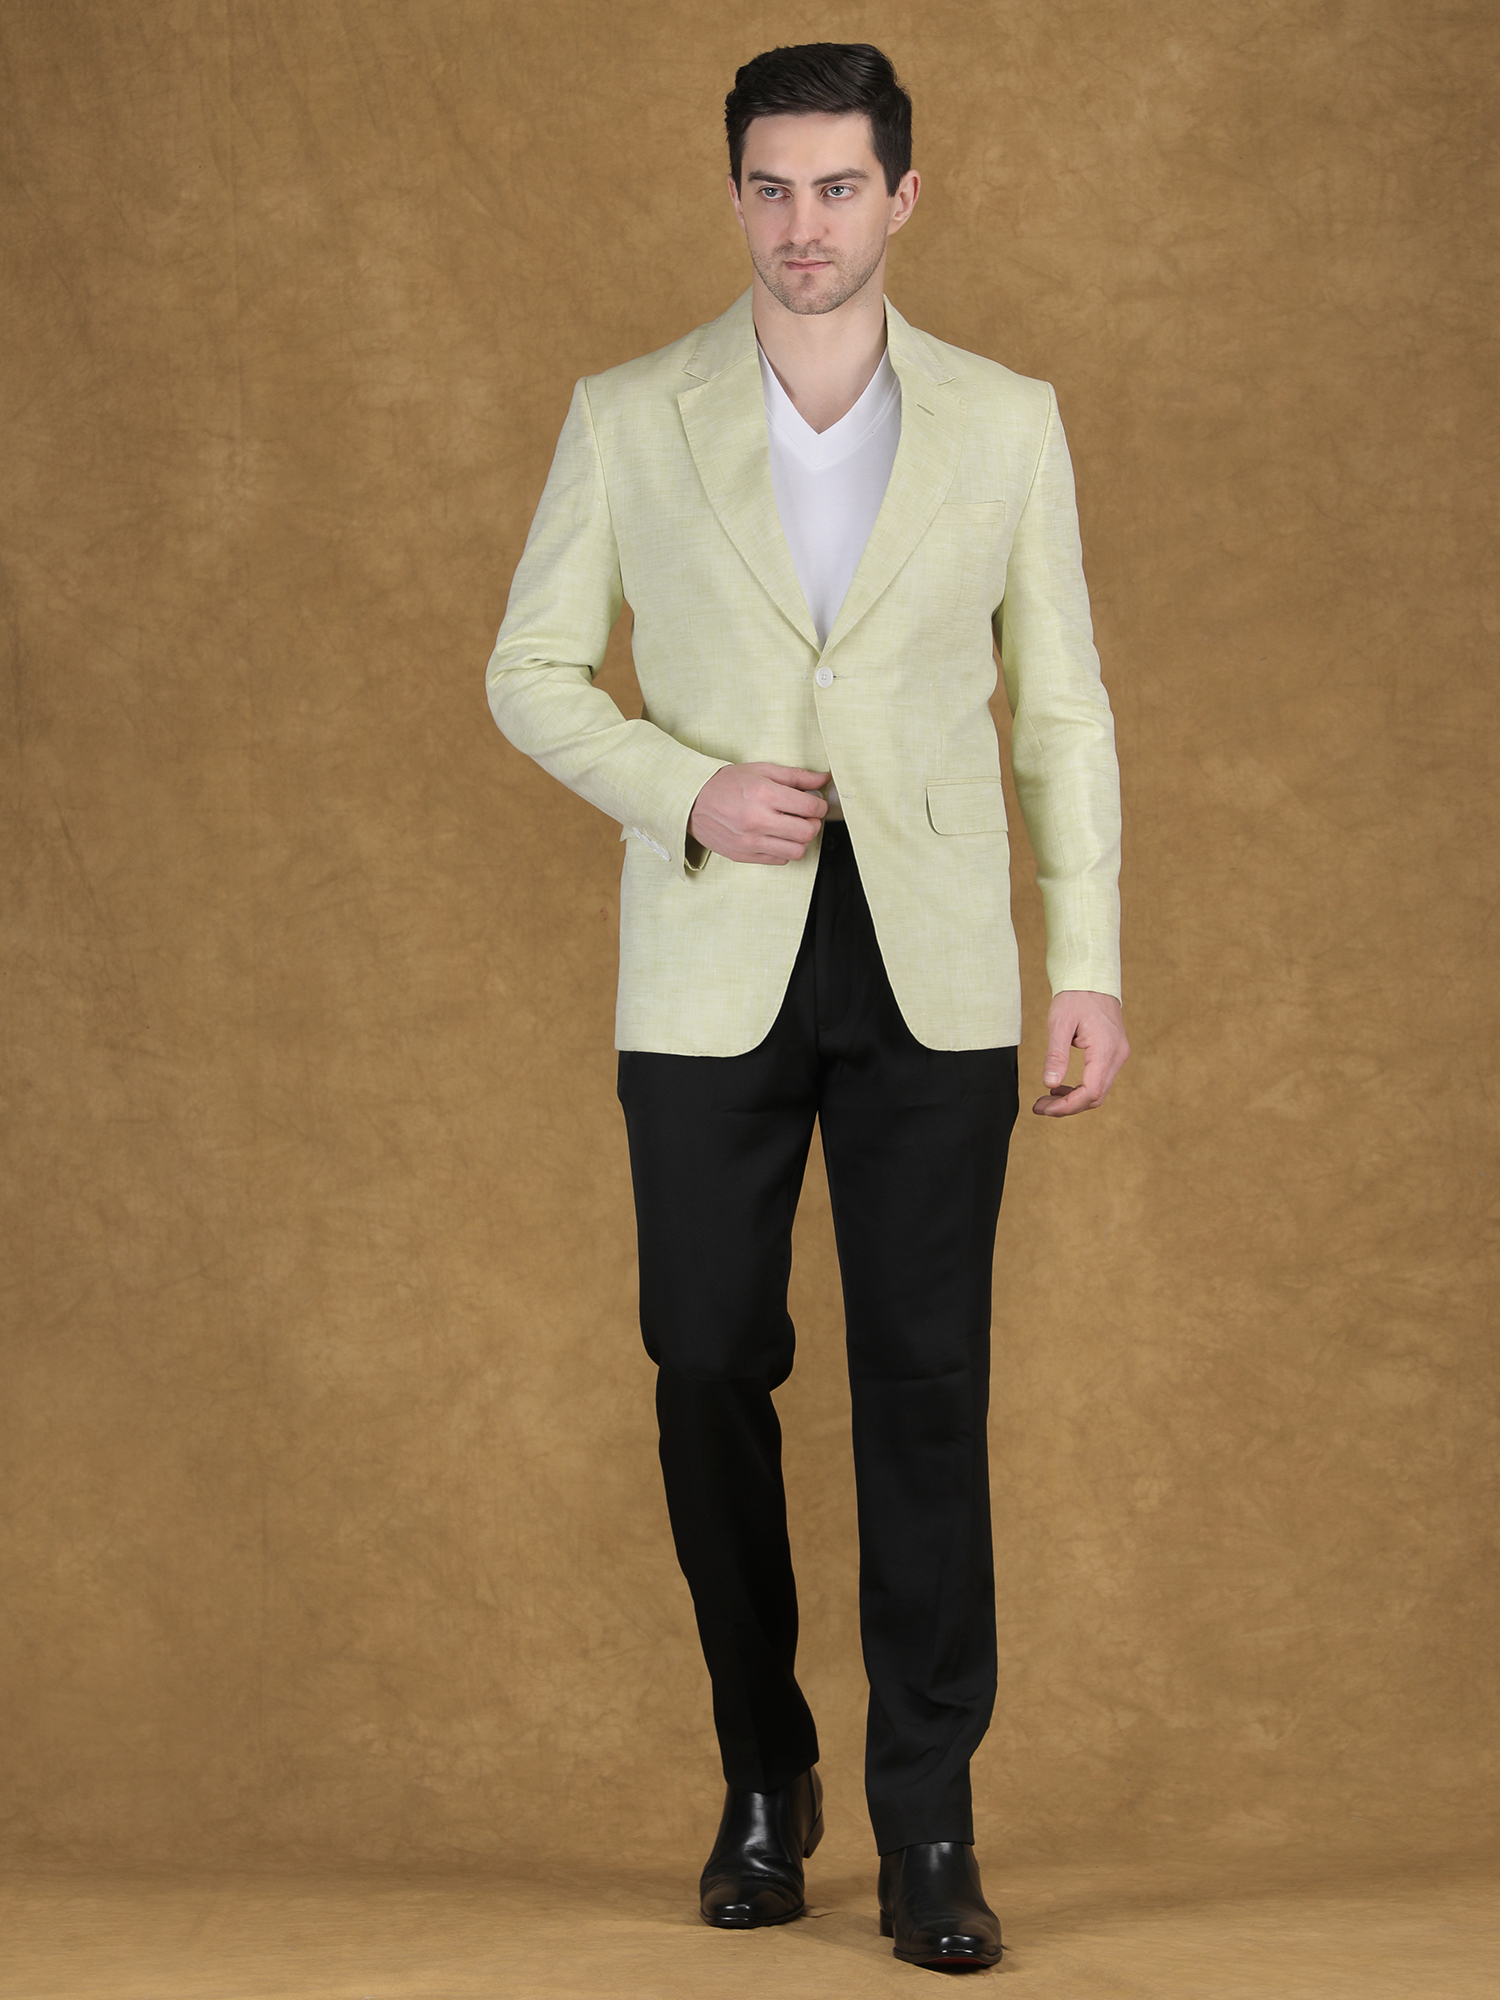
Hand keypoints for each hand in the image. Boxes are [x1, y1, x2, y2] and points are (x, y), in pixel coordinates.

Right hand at [689, 763, 830, 864]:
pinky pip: (779, 860)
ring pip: (796, 851)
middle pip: (807, 832)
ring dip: (800, 840)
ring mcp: (750, 841)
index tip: (816, 804)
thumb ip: (795, 776)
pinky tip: (776, 837)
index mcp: (764, 794)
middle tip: (806, 816)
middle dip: (813, 823)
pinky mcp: (744, 855)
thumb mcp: (760, 770)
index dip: (820, 806)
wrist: (691, 802)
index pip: (810, 807)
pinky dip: (784, 850)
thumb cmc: (725, 784)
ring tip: (792, 828)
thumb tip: (823, 779)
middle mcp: (758, 820)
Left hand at [1033, 990, 1128, 1116]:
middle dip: (1067, 1106)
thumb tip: (1049, 1084)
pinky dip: (1081, 1088)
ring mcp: (1118, 1054)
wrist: (1092, 977)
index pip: (1091, 1092)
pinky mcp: (1114, 1052)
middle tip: (1039, 1107)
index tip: (1043, 1108)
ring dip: (1073, 1099)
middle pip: (1096, 1096)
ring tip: (1046, 1099)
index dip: (1067, 1106)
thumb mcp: (1059, 1024)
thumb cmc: (1075, 996)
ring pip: (1099, 1090)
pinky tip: (1060, 1086)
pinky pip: (1100, 1079)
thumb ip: (1056, 1055)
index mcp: (1106, 1050)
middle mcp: (1117, 1056)